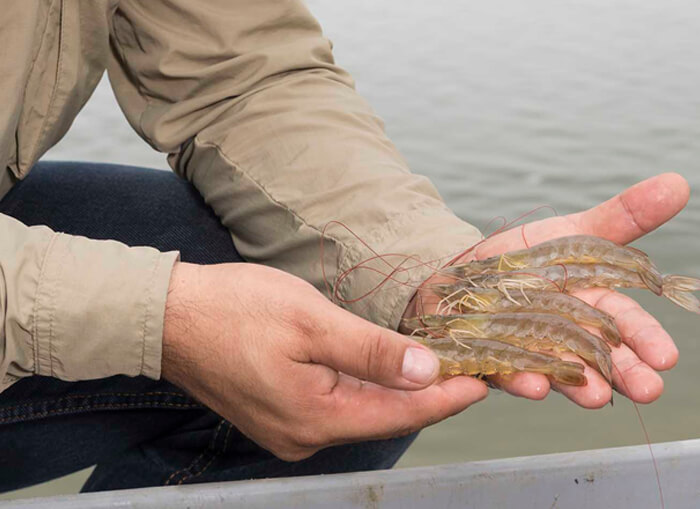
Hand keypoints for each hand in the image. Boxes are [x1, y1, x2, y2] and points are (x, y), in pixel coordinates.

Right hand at [162, 262, 487, 460]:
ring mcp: (292, 430)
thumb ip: (371, 350)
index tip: (484, 381)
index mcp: (314, 417)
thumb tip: (427, 370)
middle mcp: (305, 436)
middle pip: (387, 417)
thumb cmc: (233, 310)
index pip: (401, 413)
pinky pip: (342, 406)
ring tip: (445, 368)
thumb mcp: (311, 322)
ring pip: (366, 412)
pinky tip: (392, 369)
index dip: (447, 396)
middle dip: (432, 395)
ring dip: (404, 391)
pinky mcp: (284, 416)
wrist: (168, 318)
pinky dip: (372, 388)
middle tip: (474, 370)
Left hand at [405, 173, 689, 407]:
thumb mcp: (575, 231)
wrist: (466, 268)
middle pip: (603, 358)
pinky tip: (534, 384)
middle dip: (627, 375)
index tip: (668, 357)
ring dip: (580, 386)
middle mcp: (568, 336)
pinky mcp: (495, 361)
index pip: (627, 324)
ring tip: (598, 398)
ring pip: (561, 372)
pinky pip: (507, 372)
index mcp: (594, 306)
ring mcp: (533, 352)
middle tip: (650, 390)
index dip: (648, 340)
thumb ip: (624, 216)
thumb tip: (680, 182)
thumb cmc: (529, 255)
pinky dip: (522, 379)